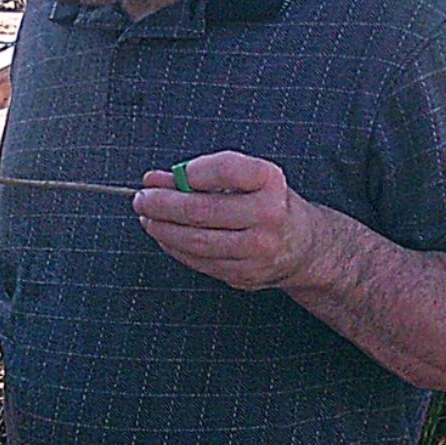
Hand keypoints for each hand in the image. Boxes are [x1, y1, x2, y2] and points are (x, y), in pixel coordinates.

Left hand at [133, 151, 317, 291]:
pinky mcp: (245, 274)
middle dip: (162, 204)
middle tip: (142, 198)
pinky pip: (200, 261)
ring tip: (147, 217)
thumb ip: (200, 174)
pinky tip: (164, 236)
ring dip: (163, 229)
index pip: (226, 170)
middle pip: (202, 210)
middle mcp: (269, 215)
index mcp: (271, 182)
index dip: (192, 171)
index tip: (168, 174)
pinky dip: (175, 247)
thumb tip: (154, 180)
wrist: (303, 245)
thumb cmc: (267, 203)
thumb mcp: (246, 179)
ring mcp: (258, 249)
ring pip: (196, 240)